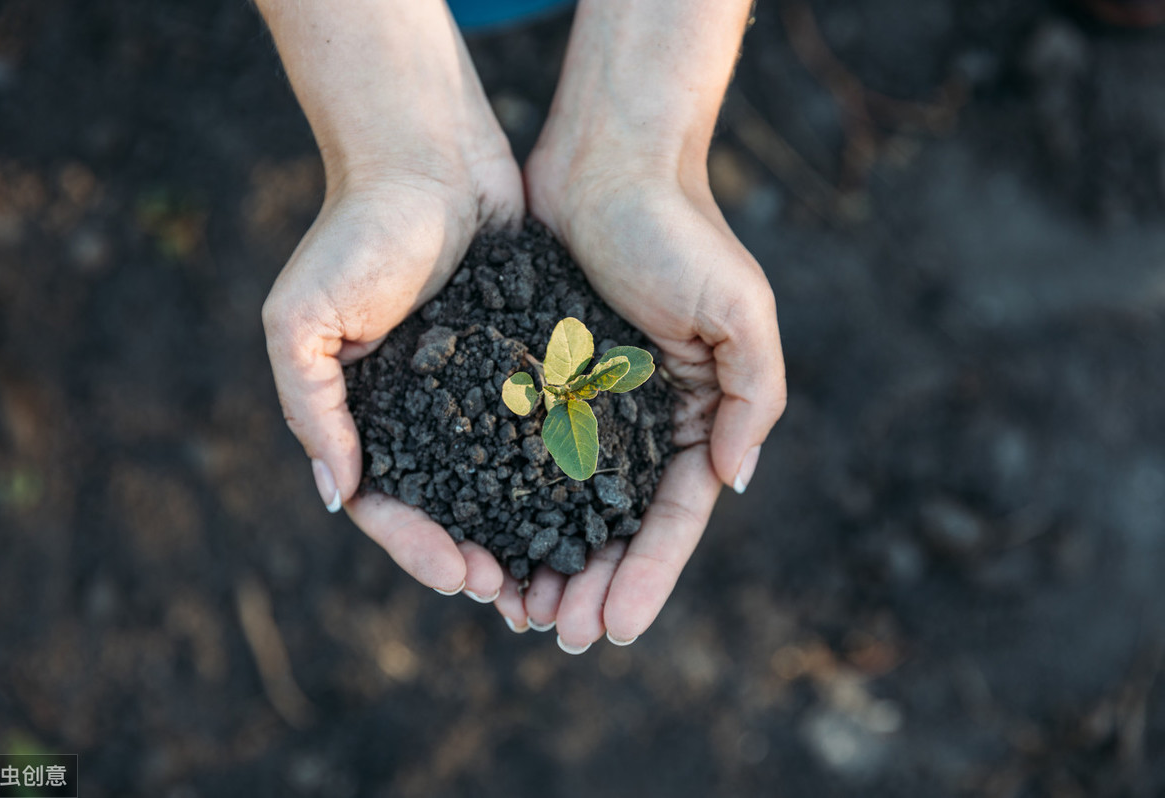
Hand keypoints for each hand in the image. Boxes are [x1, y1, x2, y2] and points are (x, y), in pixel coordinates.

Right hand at [258, 0, 523, 598]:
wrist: (426, 155)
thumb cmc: (354, 233)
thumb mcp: (300, 318)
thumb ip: (312, 406)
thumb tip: (338, 497)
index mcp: (365, 417)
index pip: (387, 507)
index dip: (420, 550)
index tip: (464, 576)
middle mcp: (423, 415)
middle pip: (451, 509)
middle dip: (479, 559)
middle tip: (518, 598)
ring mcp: (476, 393)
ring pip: (502, 482)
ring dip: (525, 534)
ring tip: (561, 574)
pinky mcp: (525, 363)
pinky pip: (543, 428)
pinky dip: (560, 473)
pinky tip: (591, 506)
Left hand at [490, 125, 785, 651]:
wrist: (605, 157)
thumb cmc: (678, 228)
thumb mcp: (739, 307)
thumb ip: (751, 394)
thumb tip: (734, 480)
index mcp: (693, 414)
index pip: (674, 517)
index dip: (646, 576)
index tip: (615, 629)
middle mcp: (639, 420)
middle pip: (616, 525)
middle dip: (593, 585)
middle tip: (559, 637)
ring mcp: (586, 404)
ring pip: (564, 505)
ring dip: (548, 562)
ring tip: (519, 614)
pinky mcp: (537, 378)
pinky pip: (518, 455)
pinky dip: (507, 505)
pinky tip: (484, 545)